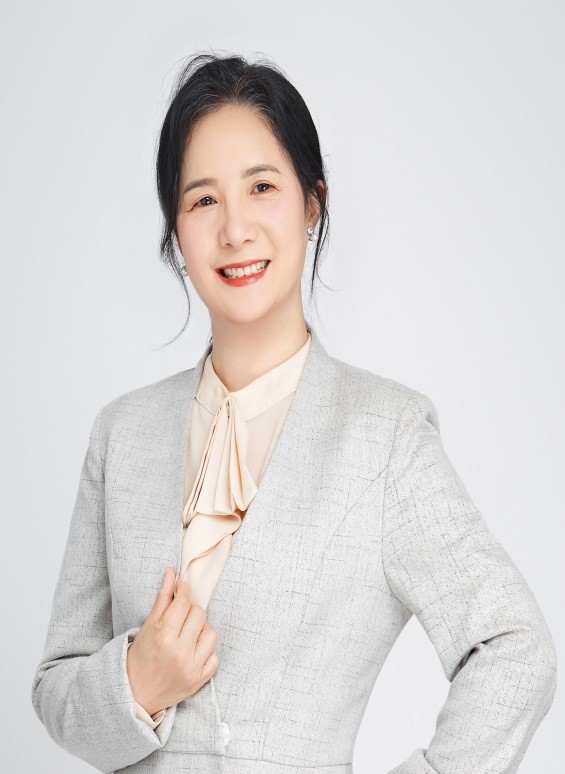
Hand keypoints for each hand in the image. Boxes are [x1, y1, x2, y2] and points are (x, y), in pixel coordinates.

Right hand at [126, 567, 219, 715]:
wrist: (135, 694)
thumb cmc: (139, 658)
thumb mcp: (147, 627)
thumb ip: (163, 599)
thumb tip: (171, 573)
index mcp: (163, 636)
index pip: (184, 603)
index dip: (183, 590)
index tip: (181, 588)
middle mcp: (180, 652)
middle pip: (199, 614)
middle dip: (191, 610)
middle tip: (180, 616)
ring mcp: (192, 668)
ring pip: (211, 633)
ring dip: (201, 630)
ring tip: (188, 635)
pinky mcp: (200, 680)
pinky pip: (215, 657)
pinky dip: (207, 651)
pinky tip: (194, 651)